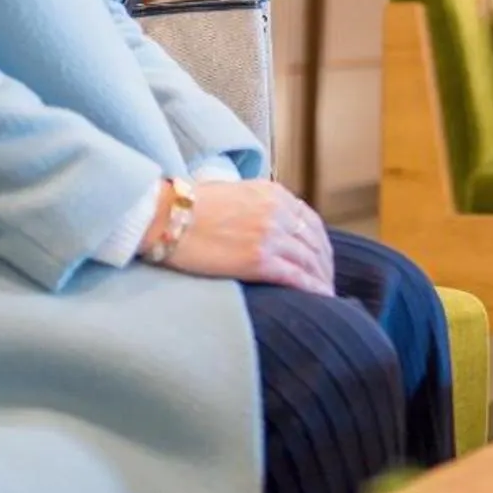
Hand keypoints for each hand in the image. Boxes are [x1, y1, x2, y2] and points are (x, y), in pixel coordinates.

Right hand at [151, 179, 334, 295]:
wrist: (166, 216)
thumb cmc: (188, 206)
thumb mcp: (233, 193)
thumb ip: (256, 205)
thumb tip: (265, 223)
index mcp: (273, 194)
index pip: (309, 220)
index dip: (319, 242)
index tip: (321, 258)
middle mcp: (278, 212)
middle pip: (314, 241)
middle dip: (324, 263)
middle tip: (326, 280)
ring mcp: (270, 235)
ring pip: (310, 260)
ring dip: (321, 278)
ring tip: (326, 294)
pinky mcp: (259, 259)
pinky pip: (296, 276)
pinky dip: (312, 288)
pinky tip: (320, 299)